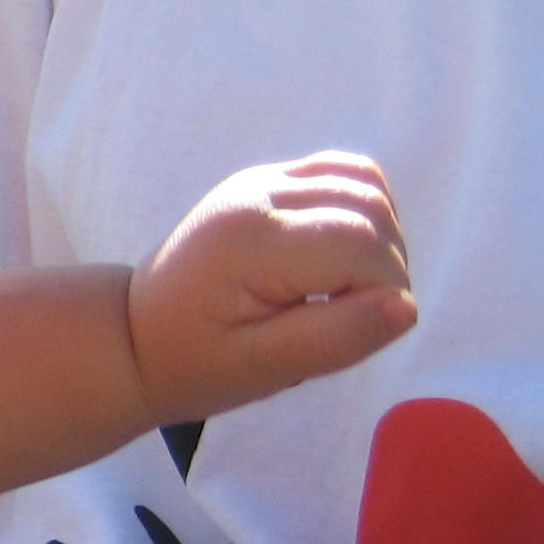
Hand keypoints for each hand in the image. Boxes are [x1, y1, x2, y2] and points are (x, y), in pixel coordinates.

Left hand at [127, 153, 414, 423]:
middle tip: (343, 316)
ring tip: (342, 289)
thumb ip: (334, 339)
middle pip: (372, 211)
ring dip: (380, 238)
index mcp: (252, 240)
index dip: (382, 293)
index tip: (346, 330)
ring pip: (367, 185)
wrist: (137, 331)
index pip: (363, 247)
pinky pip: (344, 174)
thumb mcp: (261, 369)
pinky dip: (363, 211)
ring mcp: (261, 179)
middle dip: (384, 268)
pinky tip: (340, 256)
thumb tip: (406, 307)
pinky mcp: (268, 179)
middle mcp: (258, 193)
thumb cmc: (195, 361)